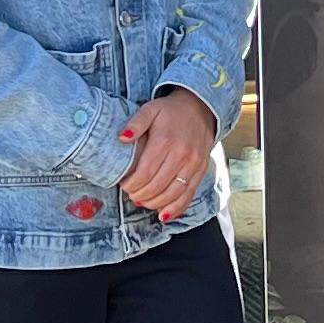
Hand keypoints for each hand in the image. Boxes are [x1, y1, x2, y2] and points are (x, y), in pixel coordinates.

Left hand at [118, 89, 218, 219]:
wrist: (201, 109)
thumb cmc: (171, 112)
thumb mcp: (150, 110)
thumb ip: (135, 123)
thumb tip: (121, 138)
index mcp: (165, 141)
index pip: (145, 173)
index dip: (131, 184)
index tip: (124, 185)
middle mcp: (181, 155)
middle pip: (157, 186)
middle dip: (140, 195)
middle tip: (131, 194)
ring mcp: (193, 165)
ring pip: (172, 194)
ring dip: (154, 203)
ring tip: (143, 202)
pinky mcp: (201, 171)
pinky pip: (188, 195)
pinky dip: (175, 208)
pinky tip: (164, 213)